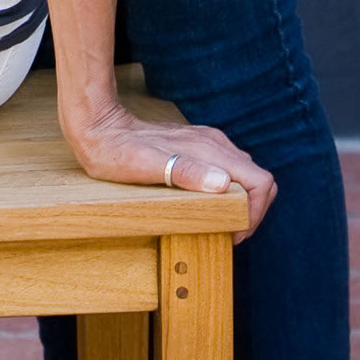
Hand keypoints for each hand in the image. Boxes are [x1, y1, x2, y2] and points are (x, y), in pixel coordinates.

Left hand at [64, 102, 276, 235]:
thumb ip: (185, 172)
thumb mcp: (145, 167)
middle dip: (253, 211)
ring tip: (220, 224)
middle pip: (257, 179)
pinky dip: (229, 191)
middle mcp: (215, 144)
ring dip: (242, 202)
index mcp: (209, 151)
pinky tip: (208, 204)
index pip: (260, 182)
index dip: (256, 212)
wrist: (99, 125)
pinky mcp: (197, 146)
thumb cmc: (116, 151)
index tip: (234, 233)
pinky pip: (228, 170)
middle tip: (230, 234)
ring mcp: (207, 143)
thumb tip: (223, 183)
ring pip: (244, 175)